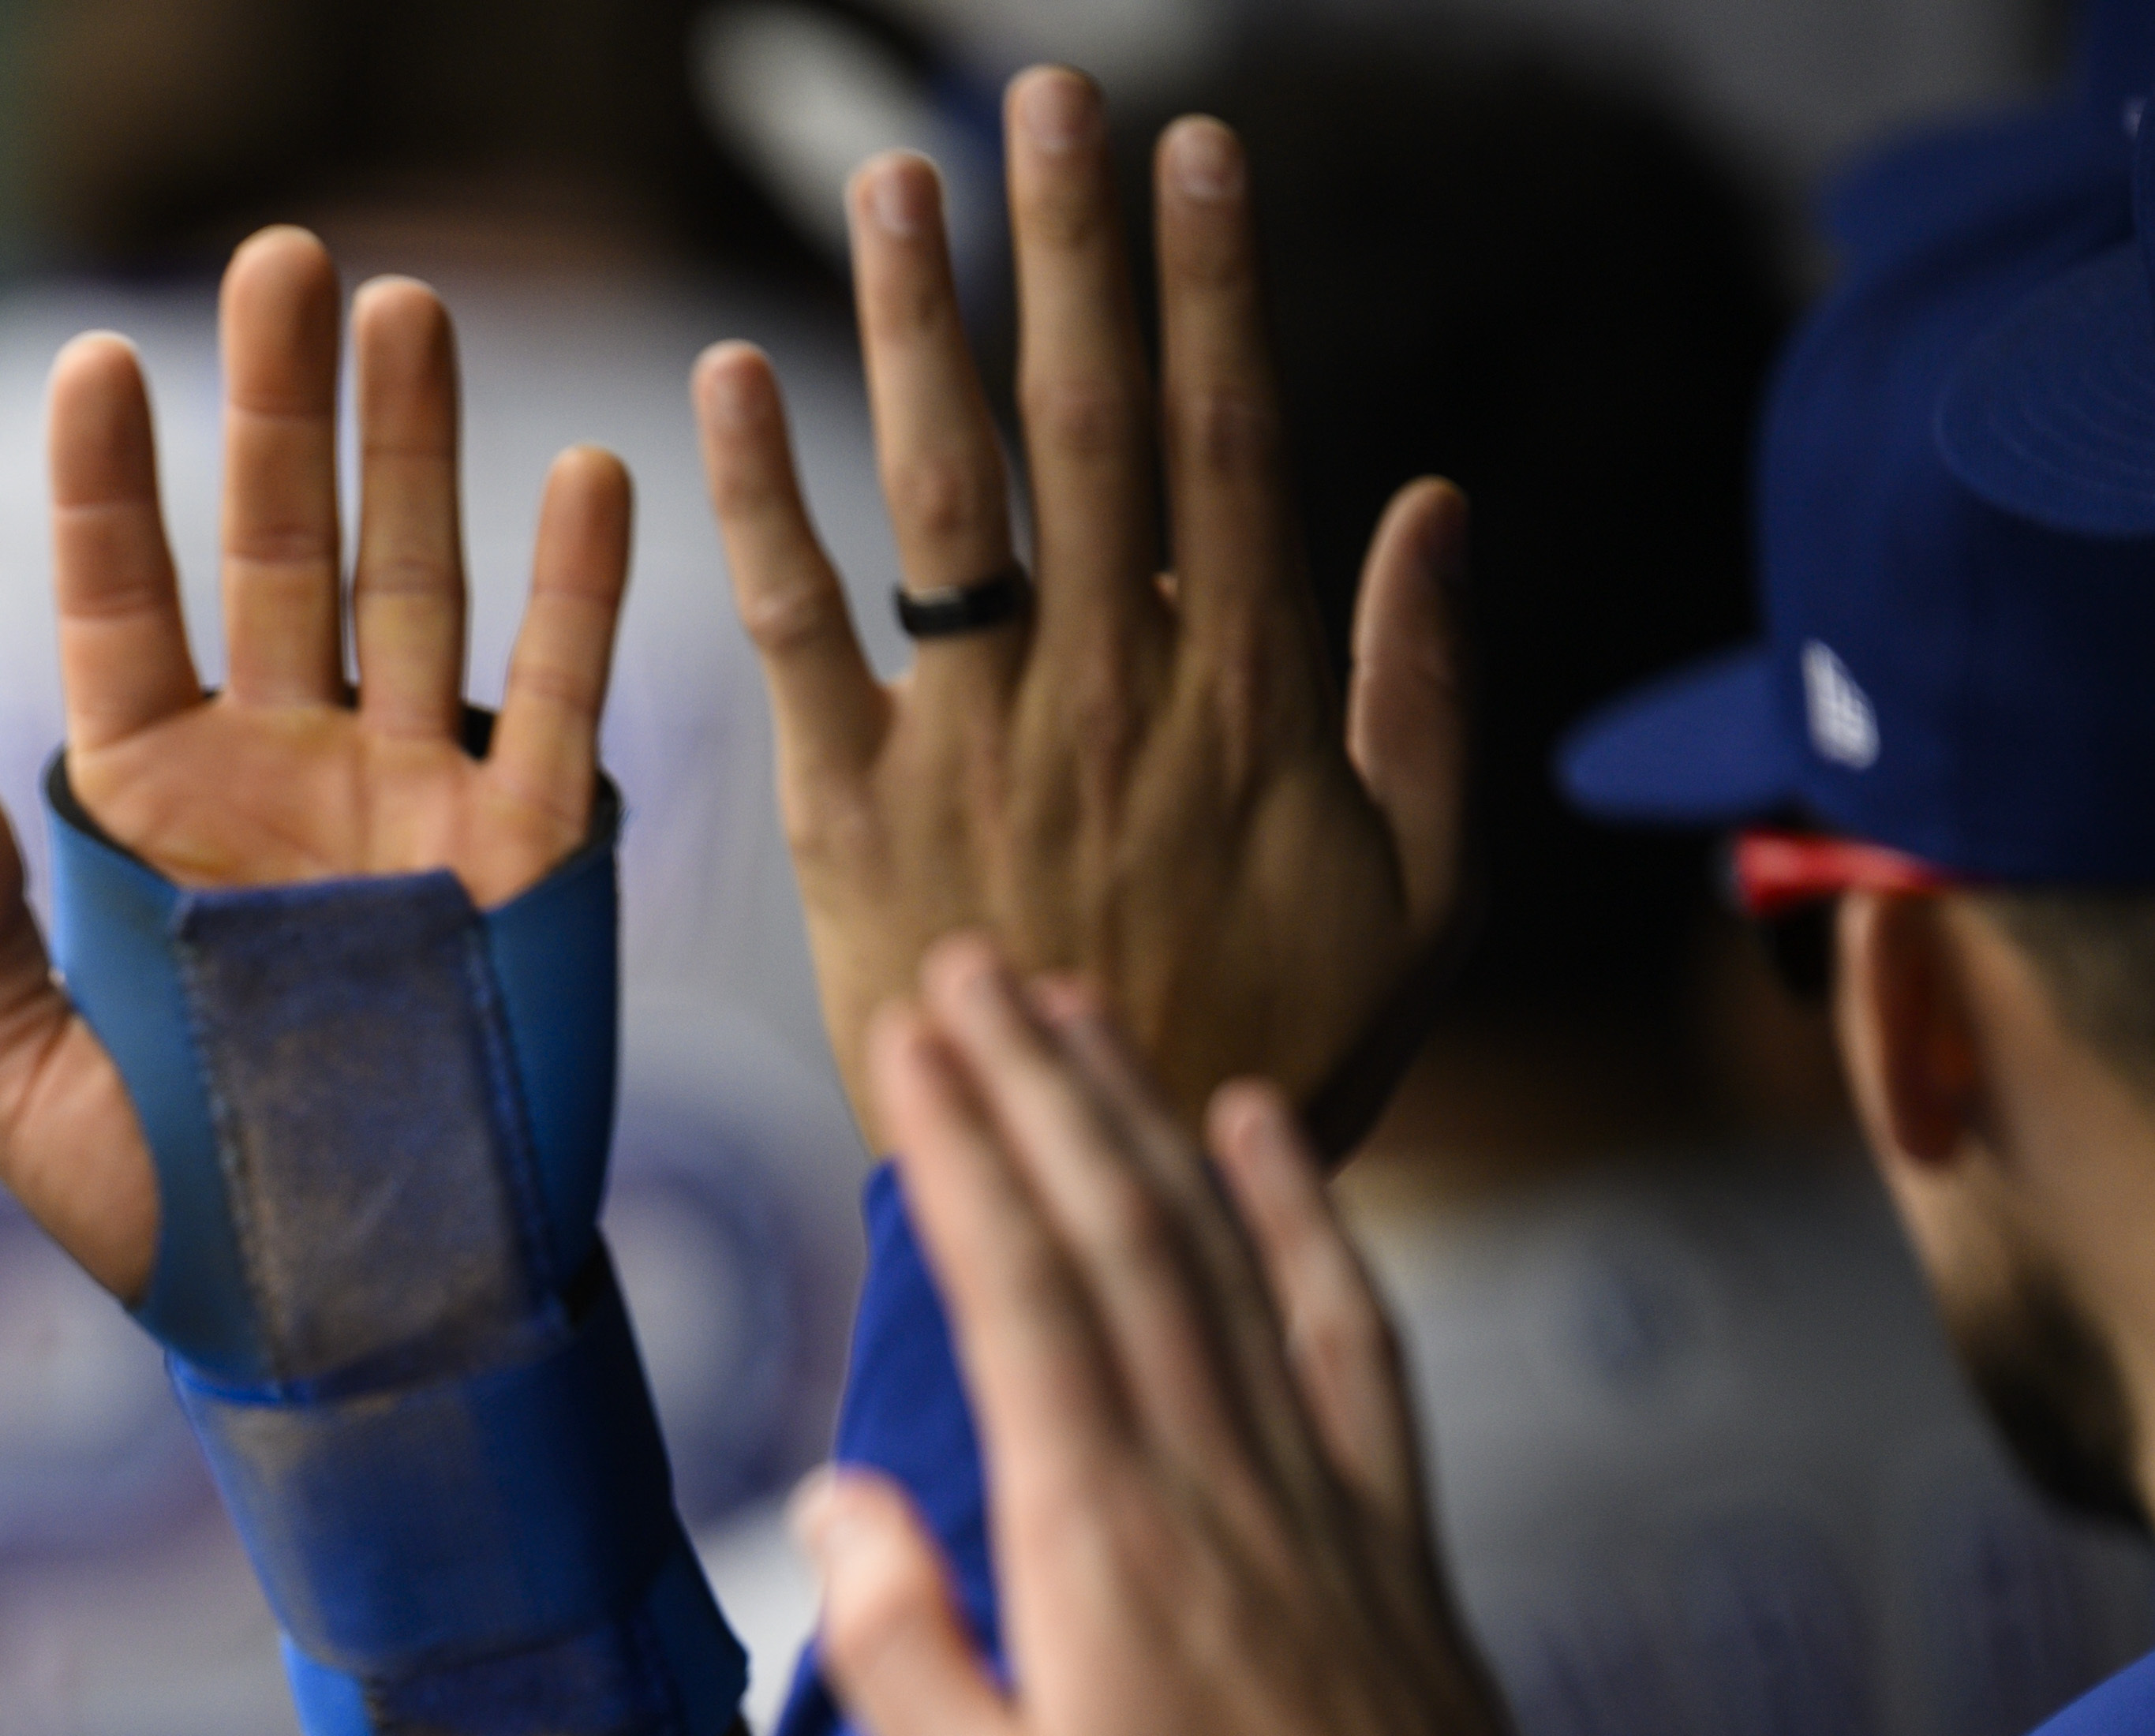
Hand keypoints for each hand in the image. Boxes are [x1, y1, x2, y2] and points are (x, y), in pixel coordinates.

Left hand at [0, 234, 628, 1295]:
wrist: (335, 1326)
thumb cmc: (164, 1220)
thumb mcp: (16, 1091)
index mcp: (150, 807)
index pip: (120, 606)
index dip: (109, 485)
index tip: (101, 363)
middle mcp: (283, 774)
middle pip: (282, 547)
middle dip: (283, 406)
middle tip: (285, 259)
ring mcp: (412, 799)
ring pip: (416, 581)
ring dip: (421, 449)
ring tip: (411, 313)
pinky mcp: (526, 853)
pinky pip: (559, 693)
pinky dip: (578, 588)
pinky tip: (586, 475)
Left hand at [699, 73, 1467, 1151]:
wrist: (1116, 1202)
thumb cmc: (1278, 1046)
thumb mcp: (1419, 886)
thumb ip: (1425, 693)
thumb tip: (1435, 502)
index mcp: (1246, 690)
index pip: (1232, 435)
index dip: (1215, 281)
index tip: (1196, 152)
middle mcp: (1111, 689)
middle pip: (1093, 425)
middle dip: (1068, 251)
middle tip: (1044, 100)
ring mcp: (976, 746)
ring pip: (947, 497)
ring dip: (918, 326)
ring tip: (893, 181)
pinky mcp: (850, 813)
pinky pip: (797, 632)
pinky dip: (757, 501)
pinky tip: (724, 380)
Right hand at [800, 937, 1530, 1735]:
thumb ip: (904, 1652)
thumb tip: (846, 1502)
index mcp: (1095, 1541)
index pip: (1018, 1296)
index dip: (960, 1153)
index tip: (907, 1042)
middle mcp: (1209, 1477)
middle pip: (1115, 1234)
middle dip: (1033, 1089)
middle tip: (965, 974)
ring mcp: (1312, 1490)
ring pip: (1218, 1251)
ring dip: (1141, 1117)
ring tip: (1075, 1008)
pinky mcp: (1386, 1526)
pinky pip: (1344, 1330)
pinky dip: (1302, 1214)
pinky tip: (1262, 1128)